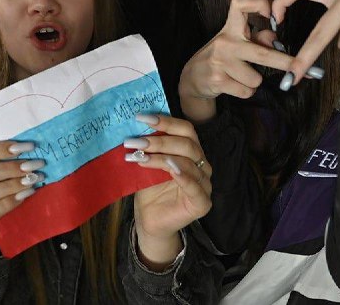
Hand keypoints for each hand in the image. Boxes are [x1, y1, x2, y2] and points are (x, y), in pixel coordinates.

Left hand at [130, 115, 211, 267]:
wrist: (149, 220)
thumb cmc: (149, 190)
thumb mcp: (147, 163)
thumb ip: (149, 147)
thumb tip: (134, 125)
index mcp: (191, 152)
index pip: (186, 130)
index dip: (166, 122)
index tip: (141, 118)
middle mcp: (202, 165)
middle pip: (187, 144)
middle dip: (159, 141)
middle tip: (135, 142)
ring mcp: (205, 184)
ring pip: (188, 162)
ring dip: (161, 157)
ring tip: (138, 156)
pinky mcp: (202, 203)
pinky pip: (194, 186)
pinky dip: (182, 176)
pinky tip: (169, 170)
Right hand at [178, 0, 293, 121]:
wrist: (192, 78)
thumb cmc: (221, 58)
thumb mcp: (236, 44)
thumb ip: (257, 39)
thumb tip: (275, 39)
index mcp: (230, 28)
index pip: (239, 5)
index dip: (257, 4)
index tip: (272, 14)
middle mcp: (225, 41)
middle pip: (262, 52)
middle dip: (285, 62)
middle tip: (302, 68)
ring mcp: (220, 61)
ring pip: (256, 78)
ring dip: (253, 83)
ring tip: (240, 77)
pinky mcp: (218, 80)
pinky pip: (247, 91)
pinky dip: (245, 92)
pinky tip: (233, 86)